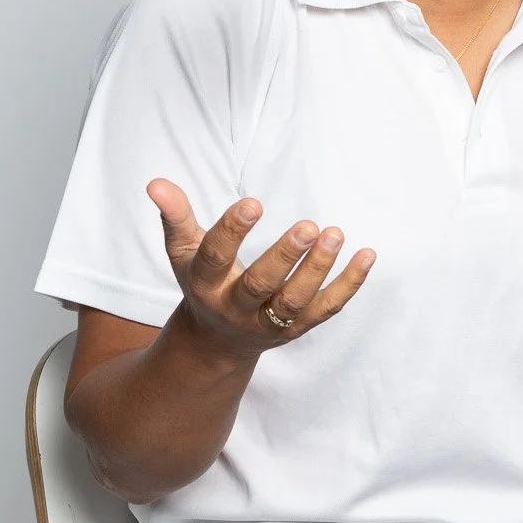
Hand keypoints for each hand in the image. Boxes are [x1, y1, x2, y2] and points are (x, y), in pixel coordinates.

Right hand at [149, 180, 373, 357]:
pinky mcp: (297, 330)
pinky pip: (327, 310)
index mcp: (205, 285)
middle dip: (285, 257)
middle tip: (309, 226)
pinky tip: (367, 255)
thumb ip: (175, 217)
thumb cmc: (203, 282)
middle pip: (260, 286)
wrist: (218, 340)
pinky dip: (349, 285)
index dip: (233, 231)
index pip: (216, 257)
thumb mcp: (183, 252)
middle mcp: (236, 308)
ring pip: (295, 302)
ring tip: (335, 234)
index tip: (254, 203)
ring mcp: (268, 323)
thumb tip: (156, 182)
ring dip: (318, 270)